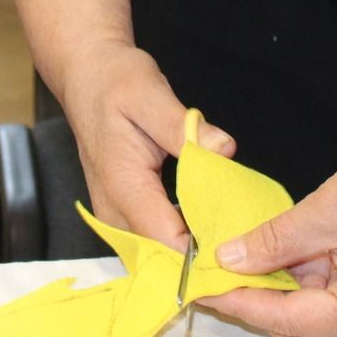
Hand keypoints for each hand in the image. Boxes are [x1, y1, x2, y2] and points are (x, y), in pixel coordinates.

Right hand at [51, 41, 235, 246]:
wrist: (83, 76)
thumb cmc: (114, 81)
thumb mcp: (151, 94)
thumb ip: (184, 127)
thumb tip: (223, 150)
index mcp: (124, 186)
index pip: (167, 242)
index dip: (206, 255)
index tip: (246, 251)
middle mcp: (114, 212)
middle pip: (164, 258)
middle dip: (207, 261)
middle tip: (252, 251)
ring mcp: (114, 217)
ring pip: (159, 255)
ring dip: (197, 254)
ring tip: (240, 241)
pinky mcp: (121, 213)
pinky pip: (154, 240)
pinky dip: (184, 240)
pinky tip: (214, 227)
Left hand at [204, 132, 336, 336]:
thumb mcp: (328, 209)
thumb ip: (275, 241)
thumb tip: (227, 260)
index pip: (288, 321)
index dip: (239, 303)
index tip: (197, 286)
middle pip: (299, 334)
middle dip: (256, 303)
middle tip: (215, 269)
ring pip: (310, 321)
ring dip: (277, 292)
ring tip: (242, 255)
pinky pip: (327, 302)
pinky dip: (299, 282)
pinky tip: (276, 251)